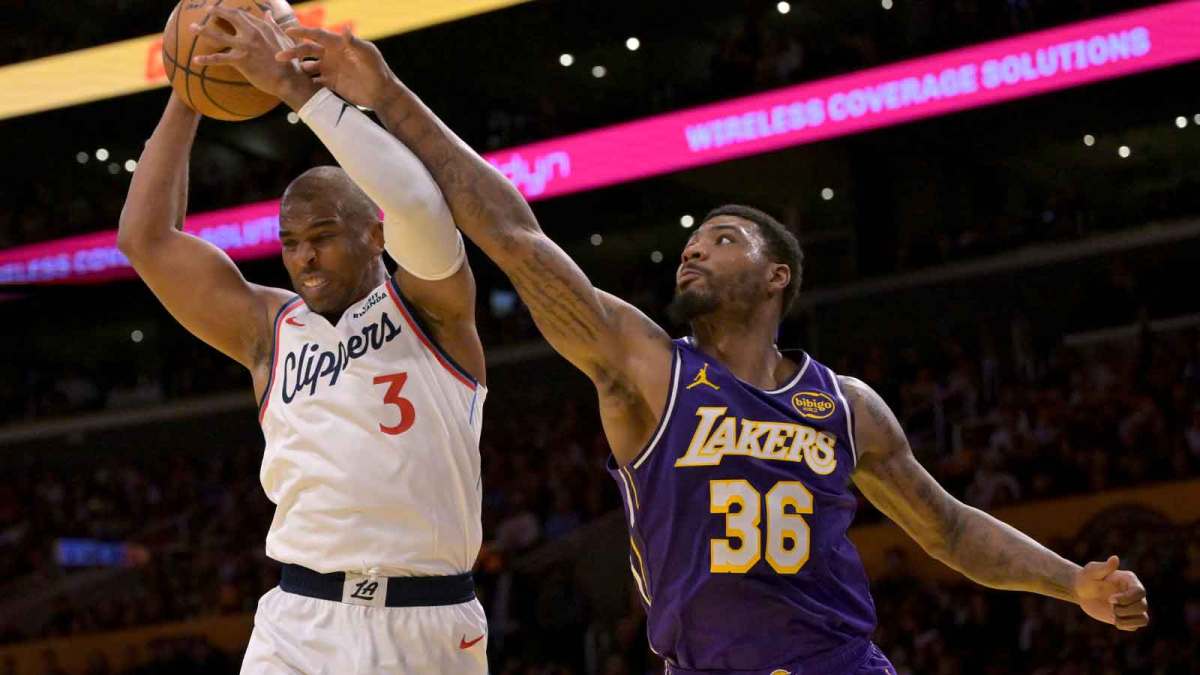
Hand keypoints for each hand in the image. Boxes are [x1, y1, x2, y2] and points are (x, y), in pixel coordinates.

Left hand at [189, 6, 316, 109]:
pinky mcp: (242, 61)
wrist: (290, 80)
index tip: (223, 10)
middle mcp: (253, 33)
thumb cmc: (290, 62)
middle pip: (231, 17)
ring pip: (219, 36)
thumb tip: (268, 13)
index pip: (243, 14)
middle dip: (217, 11)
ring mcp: (246, 46)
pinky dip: (207, 60)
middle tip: (206, 10)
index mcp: (263, 27)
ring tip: (192, 27)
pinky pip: (220, 59)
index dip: (231, 11)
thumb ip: (274, 25)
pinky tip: (196, 60)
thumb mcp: (284, 39)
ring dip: (203, 30)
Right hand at [276, 26, 396, 108]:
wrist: (382, 93)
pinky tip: (294, 87)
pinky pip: (313, 82)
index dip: (302, 32)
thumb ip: (355, 43)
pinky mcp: (331, 84)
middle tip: (279, 57)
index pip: (317, 35)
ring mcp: (330, 69)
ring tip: (283, 73)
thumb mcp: (367, 55)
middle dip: (293, 53)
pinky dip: (304, 84)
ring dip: (296, 69)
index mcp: (338, 45)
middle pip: (307, 51)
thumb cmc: (377, 70)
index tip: (288, 31)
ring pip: (308, 67)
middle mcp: (331, 55)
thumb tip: (345, 28)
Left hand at [1073, 555, 1148, 630]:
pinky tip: (1114, 620)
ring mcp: (1132, 606)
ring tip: (1113, 615)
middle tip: (1109, 605)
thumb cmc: (1086, 578)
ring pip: (1144, 619)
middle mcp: (1135, 594)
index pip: (1140, 592)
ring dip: (1127, 620)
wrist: (1082, 592)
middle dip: (1125, 609)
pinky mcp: (1128, 617)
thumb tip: (1115, 558)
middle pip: (1143, 606)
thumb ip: (1104, 567)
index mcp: (1130, 580)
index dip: (1126, 598)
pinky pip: (1136, 626)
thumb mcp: (1092, 571)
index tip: (1110, 599)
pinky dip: (1126, 626)